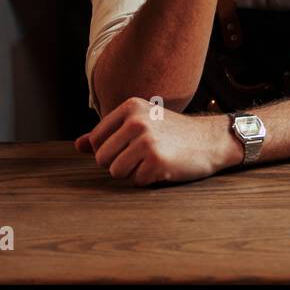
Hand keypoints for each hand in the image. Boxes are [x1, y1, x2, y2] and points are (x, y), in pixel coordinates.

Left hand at [74, 97, 241, 186]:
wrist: (212, 140)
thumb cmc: (174, 133)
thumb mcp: (142, 123)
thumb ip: (109, 133)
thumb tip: (78, 146)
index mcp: (130, 107)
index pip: (96, 140)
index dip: (111, 150)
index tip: (132, 146)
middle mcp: (136, 121)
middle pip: (102, 158)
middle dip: (119, 164)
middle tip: (143, 156)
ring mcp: (147, 141)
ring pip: (116, 172)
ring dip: (132, 173)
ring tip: (153, 160)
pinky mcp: (157, 161)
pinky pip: (135, 181)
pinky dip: (148, 180)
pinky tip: (164, 167)